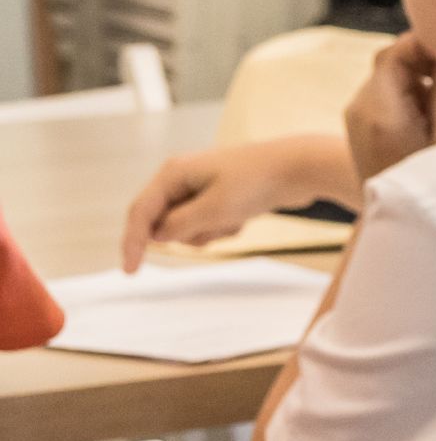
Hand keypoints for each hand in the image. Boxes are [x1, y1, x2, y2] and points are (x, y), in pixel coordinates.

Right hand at [117, 133, 358, 266]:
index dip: (132, 243)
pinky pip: (211, 225)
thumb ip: (180, 226)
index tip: (130, 272)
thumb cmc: (256, 184)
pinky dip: (226, 228)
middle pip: (164, 222)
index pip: (140, 212)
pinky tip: (246, 216)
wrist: (300, 168)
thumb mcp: (213, 210)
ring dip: (210, 232)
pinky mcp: (220, 198)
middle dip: (190, 233)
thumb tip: (157, 236)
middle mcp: (181, 178)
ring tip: (236, 217)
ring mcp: (201, 188)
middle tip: (222, 221)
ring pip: (188, 228)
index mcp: (172, 173)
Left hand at [342, 33, 435, 181]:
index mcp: (380, 110)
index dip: (424, 43)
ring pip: (389, 78)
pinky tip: (432, 116)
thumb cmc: (430, 185)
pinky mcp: (359, 124)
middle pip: (391, 63)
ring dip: (419, 80)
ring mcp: (355, 116)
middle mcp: (359, 107)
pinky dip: (408, 94)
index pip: (394, 53)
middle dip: (425, 62)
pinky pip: (384, 95)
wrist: (393, 224)